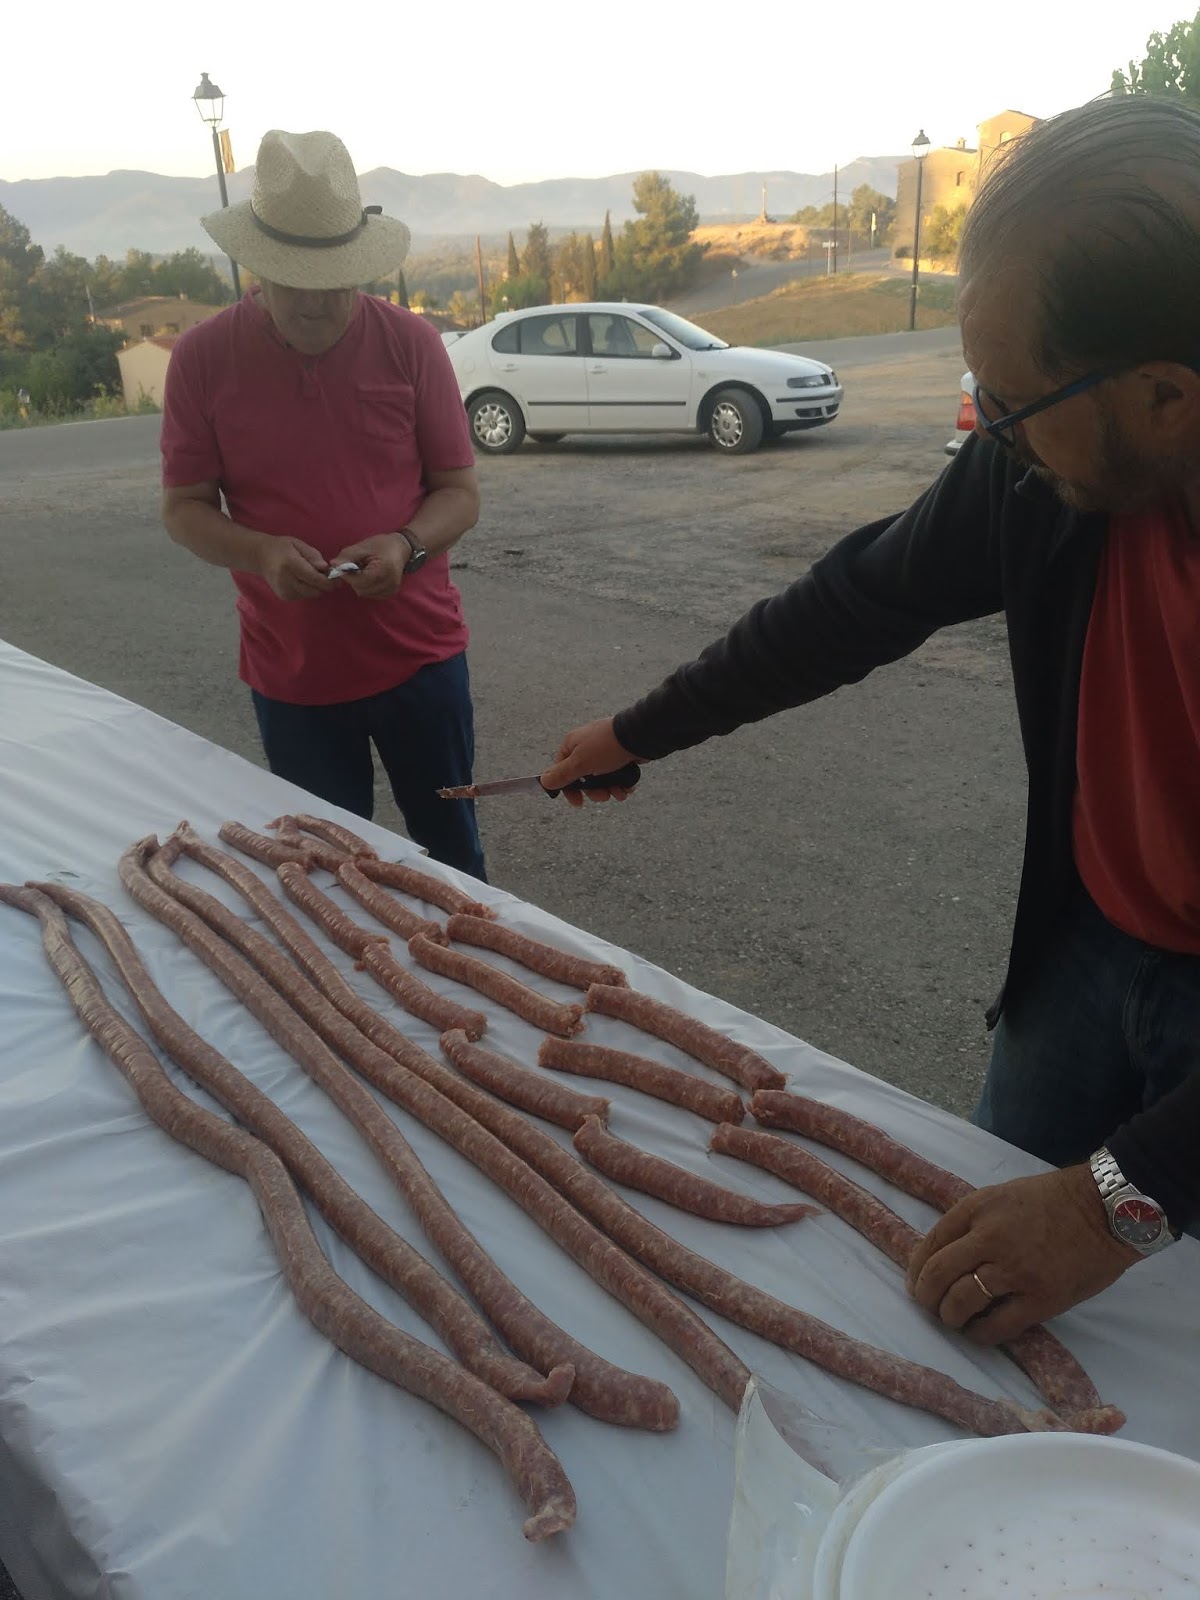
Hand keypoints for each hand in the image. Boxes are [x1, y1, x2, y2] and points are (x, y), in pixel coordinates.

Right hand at [256, 535, 329, 600]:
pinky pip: (303, 596)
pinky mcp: (284, 596)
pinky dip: (307, 590)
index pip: (314, 578)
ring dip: (316, 587)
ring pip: (310, 594)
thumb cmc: (281, 547)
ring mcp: (284, 590)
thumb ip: (312, 555)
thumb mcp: (298, 544)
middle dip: (324, 585)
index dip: (328, 581)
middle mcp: (285, 579)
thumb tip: (325, 568)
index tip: (338, 579)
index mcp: (290, 564)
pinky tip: (302, 580)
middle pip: (314, 589)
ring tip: (312, 576)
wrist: (260, 556)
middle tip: (327, 576)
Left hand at [331, 533, 409, 598]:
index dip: (348, 576)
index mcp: (384, 570)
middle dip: (353, 580)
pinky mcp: (390, 593)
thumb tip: (333, 565)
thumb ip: (347, 556)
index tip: (343, 567)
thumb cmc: (382, 545)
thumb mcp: (363, 546)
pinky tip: (369, 577)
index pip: (359, 581)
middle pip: (361, 589)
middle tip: (354, 568)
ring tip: (363, 571)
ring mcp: (391, 590)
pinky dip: (366, 587)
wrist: (401, 548)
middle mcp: (390, 583)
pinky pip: (371, 595)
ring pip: (365, 593)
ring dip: (359, 584)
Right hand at [541, 717, 640, 809]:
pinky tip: (627, 787)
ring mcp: (604, 752)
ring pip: (602, 779)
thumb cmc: (606, 747)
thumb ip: (561, 774)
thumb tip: (544, 781)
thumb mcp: (579, 763)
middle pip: (584, 778)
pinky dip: (621, 783)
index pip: (562, 771)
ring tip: (619, 793)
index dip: (569, 789)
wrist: (638, 737)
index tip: (578, 802)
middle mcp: (586, 747)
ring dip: (610, 790)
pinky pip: (616, 775)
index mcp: (572, 745)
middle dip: (595, 791)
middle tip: (603, 796)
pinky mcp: (619, 756)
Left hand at [905, 1165, 1139, 1343]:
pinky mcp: (1041, 1299)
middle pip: (938, 1274)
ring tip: (953, 1319)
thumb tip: (946, 1255)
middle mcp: (989, 1238)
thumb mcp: (1002, 1196)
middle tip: (929, 1306)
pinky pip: (997, 1326)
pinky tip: (979, 1332)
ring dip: (949, 1316)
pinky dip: (980, 1334)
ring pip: (961, 1301)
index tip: (915, 1282)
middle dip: (925, 1296)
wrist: (1104, 1212)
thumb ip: (973, 1222)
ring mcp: (1014, 1270)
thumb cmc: (1053, 1201)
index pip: (930, 1243)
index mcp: (977, 1209)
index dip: (916, 1269)